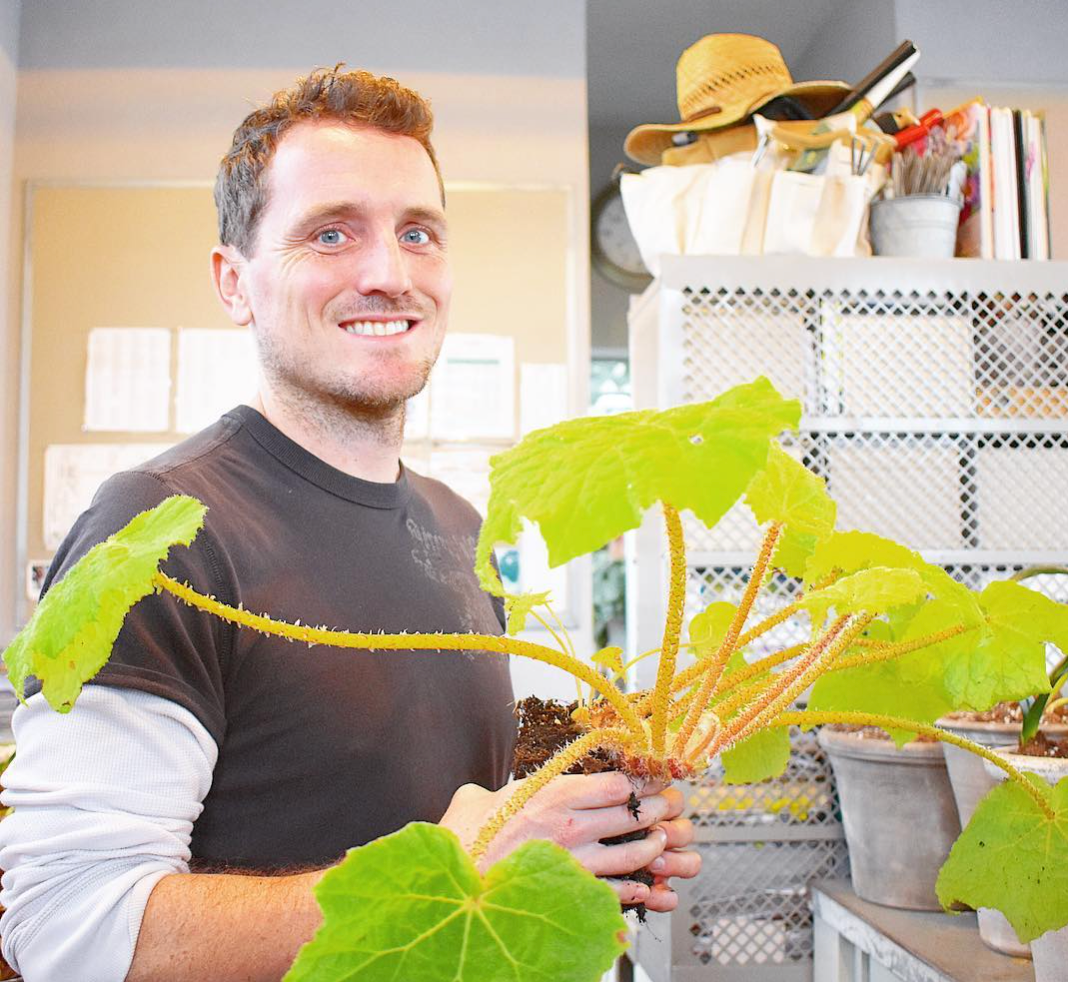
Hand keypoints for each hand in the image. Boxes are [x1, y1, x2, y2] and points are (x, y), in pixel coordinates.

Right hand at [439, 773, 698, 909]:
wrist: (458, 885)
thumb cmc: (466, 838)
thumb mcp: (484, 798)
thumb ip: (500, 789)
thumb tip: (489, 790)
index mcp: (554, 794)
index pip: (617, 782)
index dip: (639, 779)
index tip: (650, 777)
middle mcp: (571, 825)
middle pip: (633, 813)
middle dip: (657, 808)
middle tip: (668, 806)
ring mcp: (575, 861)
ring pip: (633, 852)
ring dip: (653, 846)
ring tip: (660, 840)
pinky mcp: (572, 892)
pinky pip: (617, 891)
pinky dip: (636, 888)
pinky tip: (643, 885)